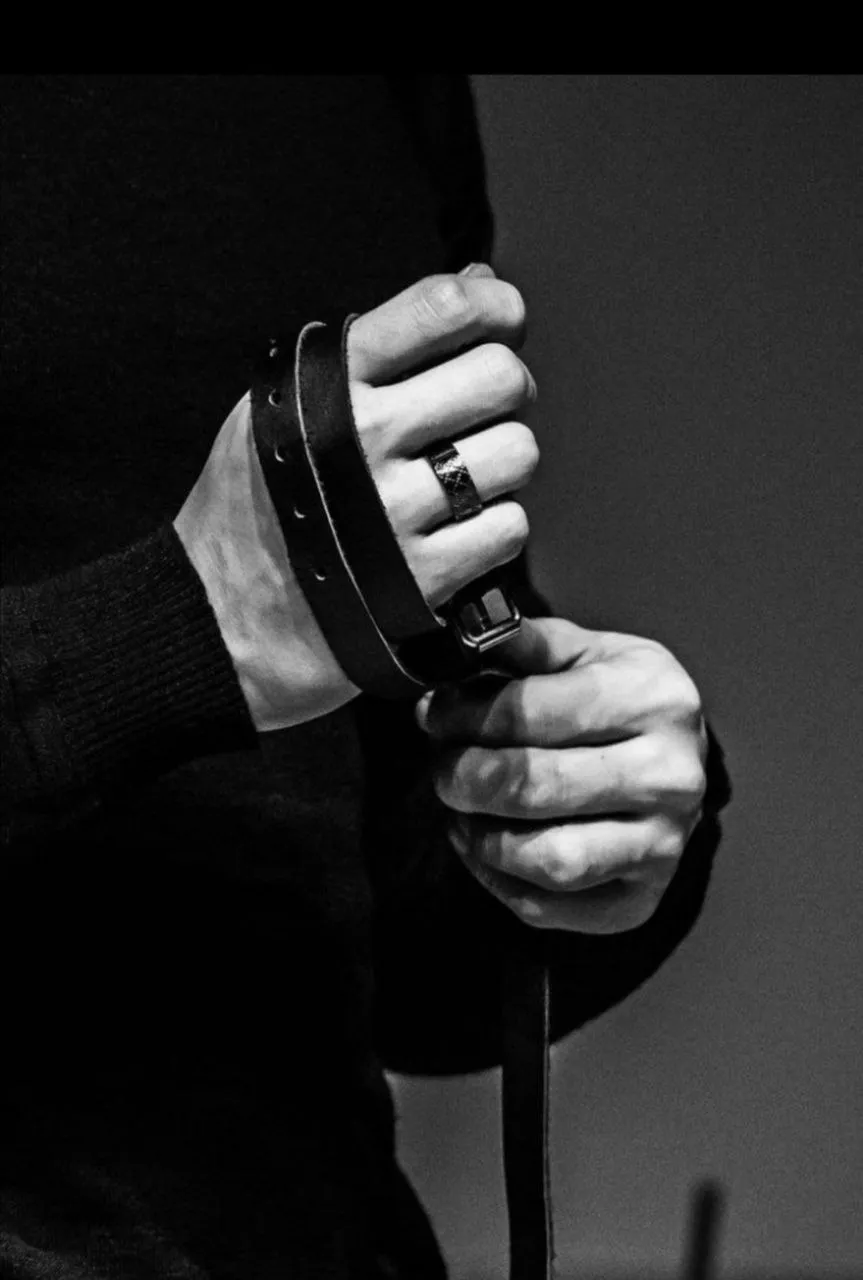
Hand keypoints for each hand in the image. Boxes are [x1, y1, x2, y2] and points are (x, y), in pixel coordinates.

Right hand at [174, 265, 538, 730]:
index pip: (445, 307)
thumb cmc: (260, 501)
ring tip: (458, 483)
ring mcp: (394, 512)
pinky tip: (452, 536)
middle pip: (502, 378)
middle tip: (478, 415)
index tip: (504, 324)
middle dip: (505, 392)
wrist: (217, 620)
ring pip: (518, 453)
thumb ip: (381, 343)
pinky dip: (492, 532)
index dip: (498, 307)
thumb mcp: (288, 403)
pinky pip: (509, 528)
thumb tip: (480, 282)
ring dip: (501, 468)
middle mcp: (363, 438)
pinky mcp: (421, 580)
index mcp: (331, 382)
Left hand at [415, 616, 707, 933]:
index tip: (434, 715)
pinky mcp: (638, 901)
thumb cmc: (620, 700)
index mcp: (653, 699)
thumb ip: (522, 645)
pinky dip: (496, 880)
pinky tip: (485, 845)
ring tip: (462, 810)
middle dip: (464, 777)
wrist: (677, 758)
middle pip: (534, 788)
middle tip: (442, 766)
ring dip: (480, 836)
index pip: (532, 712)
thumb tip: (456, 648)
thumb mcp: (581, 652)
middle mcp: (669, 776)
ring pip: (546, 859)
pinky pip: (546, 908)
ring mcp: (661, 845)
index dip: (464, 716)